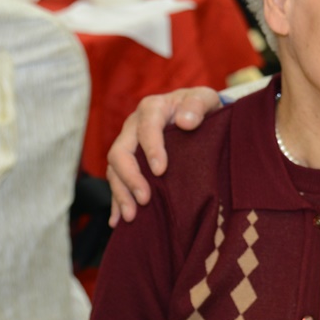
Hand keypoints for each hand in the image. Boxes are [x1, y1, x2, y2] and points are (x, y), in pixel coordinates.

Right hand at [106, 86, 224, 223]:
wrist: (192, 112)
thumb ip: (197, 106)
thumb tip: (185, 122)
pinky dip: (116, 201)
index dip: (151, 149)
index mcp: (152, 108)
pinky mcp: (128, 162)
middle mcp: (133, 126)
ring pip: (114, 170)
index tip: (161, 171)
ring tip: (132, 216)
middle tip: (145, 199)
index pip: (146, 127)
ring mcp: (128, 145)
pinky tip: (118, 221)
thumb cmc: (199, 107)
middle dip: (130, 177)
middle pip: (120, 152)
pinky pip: (116, 181)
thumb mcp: (205, 99)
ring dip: (121, 193)